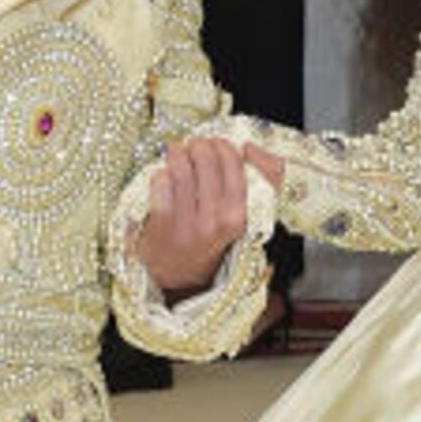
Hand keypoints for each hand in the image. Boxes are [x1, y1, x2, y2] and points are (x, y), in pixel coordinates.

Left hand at [136, 136, 270, 295]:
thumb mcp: (241, 219)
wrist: (179, 276)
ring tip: (178, 153)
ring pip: (183, 167)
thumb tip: (252, 148)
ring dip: (178, 153)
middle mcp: (217, 221)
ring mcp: (189, 222)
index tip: (220, 145)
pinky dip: (161, 173)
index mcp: (240, 218)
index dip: (227, 147)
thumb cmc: (210, 241)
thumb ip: (259, 184)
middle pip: (209, 160)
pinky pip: (162, 181)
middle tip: (196, 145)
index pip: (238, 166)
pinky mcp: (163, 223)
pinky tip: (164, 177)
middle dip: (201, 145)